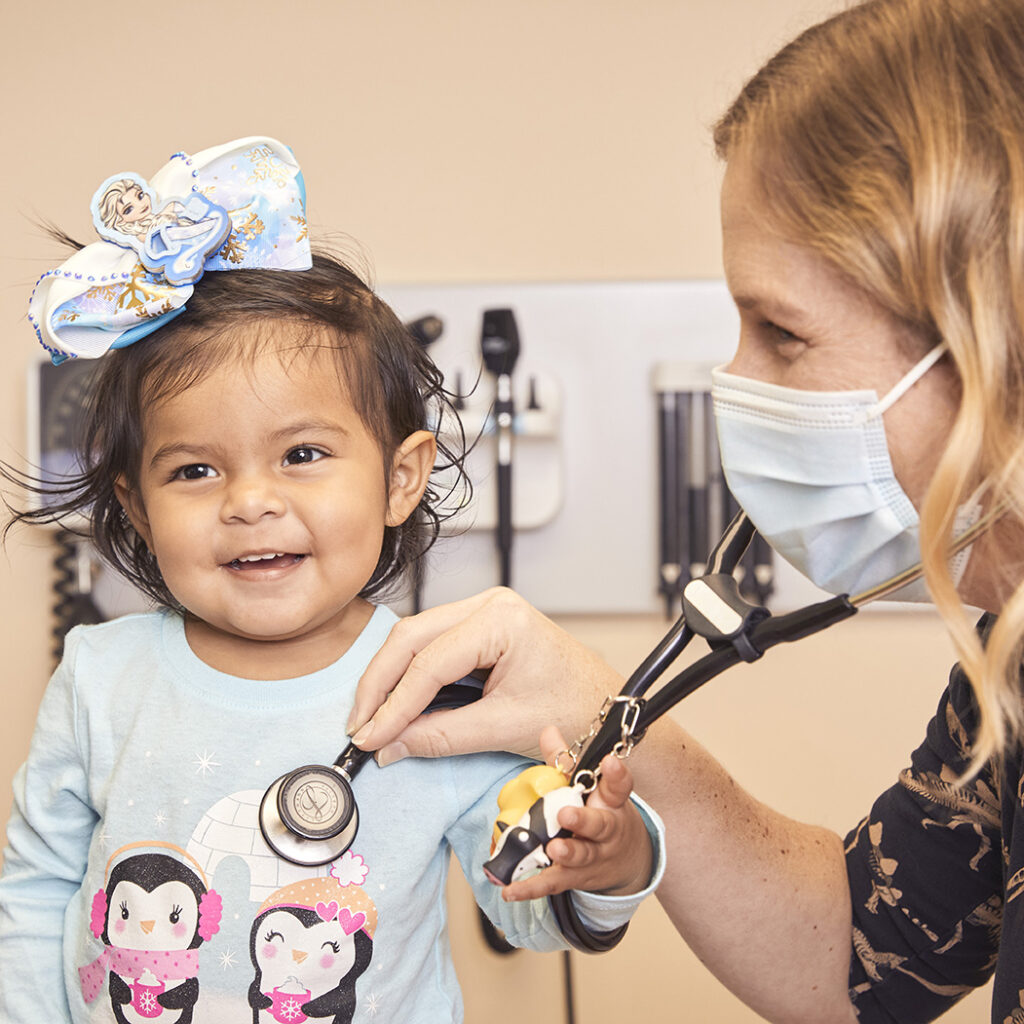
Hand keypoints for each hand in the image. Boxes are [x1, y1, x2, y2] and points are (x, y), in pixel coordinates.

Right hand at [348, 588, 624, 762]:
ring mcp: (484, 610)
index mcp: (502, 620)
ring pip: (415, 638)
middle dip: (380, 684)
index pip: (430, 662)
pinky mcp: (480, 626)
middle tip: (358, 726)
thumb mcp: (503, 728)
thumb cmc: (573, 712)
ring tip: (370, 720)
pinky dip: (409, 675)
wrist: (608, 708)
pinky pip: (431, 645)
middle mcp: (489, 604)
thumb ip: (441, 736)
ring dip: (389, 678)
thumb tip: (388, 746)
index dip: (393, 704)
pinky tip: (394, 704)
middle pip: (412, 638)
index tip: (367, 737)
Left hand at [502, 726, 652, 900]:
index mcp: (612, 802)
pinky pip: (553, 882)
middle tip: (567, 813)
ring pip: (581, 856)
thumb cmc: (604, 814)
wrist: (628, 862)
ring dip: (567, 853)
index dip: (615, 774)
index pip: (618, 786)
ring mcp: (593, 857)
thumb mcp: (595, 789)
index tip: (609, 762)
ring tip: (553, 848)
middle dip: (583, 820)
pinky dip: (531, 888)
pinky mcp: (576, 878)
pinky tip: (510, 891)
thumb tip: (547, 730)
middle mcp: (606, 831)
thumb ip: (568, 762)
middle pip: (599, 825)